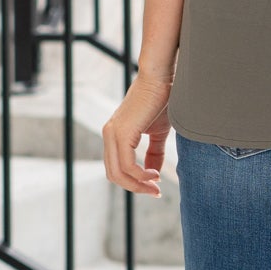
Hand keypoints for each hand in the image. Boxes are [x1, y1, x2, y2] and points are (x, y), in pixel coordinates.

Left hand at [103, 68, 173, 196]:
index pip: (116, 168)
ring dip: (138, 185)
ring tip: (156, 185)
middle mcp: (108, 135)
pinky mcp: (122, 133)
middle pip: (114, 175)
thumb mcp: (158, 133)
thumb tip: (154, 174)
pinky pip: (128, 165)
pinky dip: (141, 175)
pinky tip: (155, 175)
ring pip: (118, 174)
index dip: (134, 182)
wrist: (161, 78)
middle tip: (156, 192)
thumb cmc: (161, 100)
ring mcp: (112, 134)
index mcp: (114, 135)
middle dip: (135, 188)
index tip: (154, 187)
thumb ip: (154, 153)